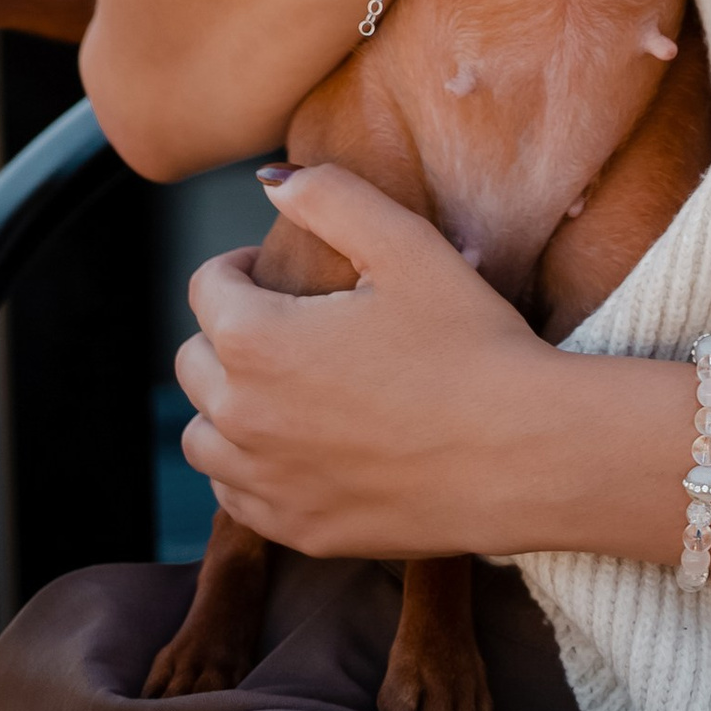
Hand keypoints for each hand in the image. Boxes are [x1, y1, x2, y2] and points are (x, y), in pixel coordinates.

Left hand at [176, 163, 571, 558]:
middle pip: (191, 363)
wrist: (519, 454)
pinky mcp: (296, 531)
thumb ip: (330, 197)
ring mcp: (265, 484)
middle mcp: (242, 419)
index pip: (206, 289)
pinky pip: (235, 495)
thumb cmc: (468, 343)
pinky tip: (297, 444)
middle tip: (286, 319)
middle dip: (226, 330)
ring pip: (202, 437)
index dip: (240, 265)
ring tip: (282, 383)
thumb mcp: (405, 245)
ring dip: (226, 402)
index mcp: (257, 341)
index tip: (277, 265)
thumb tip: (274, 179)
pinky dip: (248, 465)